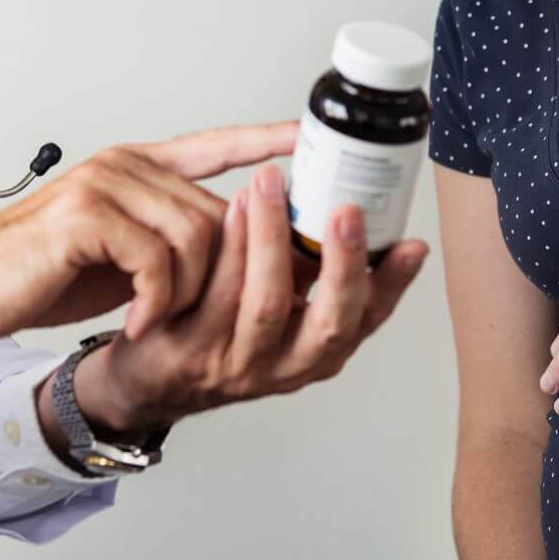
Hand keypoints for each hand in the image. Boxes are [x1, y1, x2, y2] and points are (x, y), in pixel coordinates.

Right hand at [0, 123, 295, 356]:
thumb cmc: (43, 272)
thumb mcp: (122, 251)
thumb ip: (173, 238)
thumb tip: (240, 253)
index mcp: (138, 166)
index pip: (217, 144)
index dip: (265, 141)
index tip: (309, 138)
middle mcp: (127, 164)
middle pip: (221, 211)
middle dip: (233, 269)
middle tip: (226, 311)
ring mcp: (106, 184)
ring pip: (198, 236)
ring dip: (189, 294)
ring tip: (159, 319)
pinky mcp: (87, 216)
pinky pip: (159, 261)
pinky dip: (157, 303)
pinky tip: (137, 322)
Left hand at [56, 163, 427, 434]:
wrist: (147, 374)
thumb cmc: (219, 326)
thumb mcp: (276, 304)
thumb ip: (308, 269)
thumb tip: (345, 204)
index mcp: (315, 353)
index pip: (367, 321)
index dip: (393, 285)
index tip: (411, 244)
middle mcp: (283, 368)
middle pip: (328, 326)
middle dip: (342, 265)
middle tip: (346, 209)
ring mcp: (235, 364)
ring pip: (266, 305)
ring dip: (273, 239)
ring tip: (273, 185)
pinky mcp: (189, 352)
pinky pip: (215, 296)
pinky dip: (229, 247)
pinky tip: (233, 208)